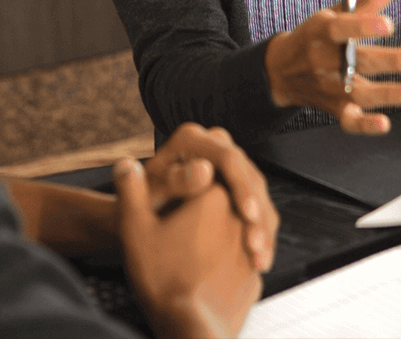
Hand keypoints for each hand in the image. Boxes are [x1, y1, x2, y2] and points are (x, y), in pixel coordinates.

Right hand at [115, 157, 261, 338]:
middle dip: (202, 208)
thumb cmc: (163, 280)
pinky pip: (242, 258)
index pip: (205, 173)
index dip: (185, 183)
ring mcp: (251, 249)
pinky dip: (228, 260)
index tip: (169, 199)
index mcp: (214, 196)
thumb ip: (130, 190)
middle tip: (174, 231)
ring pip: (234, 228)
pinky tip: (204, 273)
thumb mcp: (135, 228)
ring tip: (188, 254)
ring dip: (216, 233)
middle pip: (220, 198)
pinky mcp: (254, 277)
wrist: (190, 333)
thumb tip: (125, 163)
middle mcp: (240, 218)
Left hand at [144, 123, 277, 271]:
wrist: (138, 220)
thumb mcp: (153, 195)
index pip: (228, 158)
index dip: (241, 186)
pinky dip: (260, 235)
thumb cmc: (140, 206)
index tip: (248, 216)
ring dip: (262, 228)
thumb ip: (176, 181)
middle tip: (256, 247)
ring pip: (257, 193)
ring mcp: (227, 166)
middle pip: (248, 175)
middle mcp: (212, 145)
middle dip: (257, 213)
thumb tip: (205, 171)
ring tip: (260, 261)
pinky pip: (257, 208)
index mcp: (191, 139)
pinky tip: (260, 261)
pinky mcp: (236, 186)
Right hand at [264, 0, 400, 133]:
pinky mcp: (334, 109)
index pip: (341, 28)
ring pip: (358, 93)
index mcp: (322, 30)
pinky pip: (349, 121)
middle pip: (358, 61)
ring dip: (386, 95)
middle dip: (391, 61)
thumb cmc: (316, 36)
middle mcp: (324, 60)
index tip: (387, 24)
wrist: (282, 69)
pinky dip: (365, 125)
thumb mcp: (337, 10)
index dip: (363, 26)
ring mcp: (329, 86)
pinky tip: (383, 123)